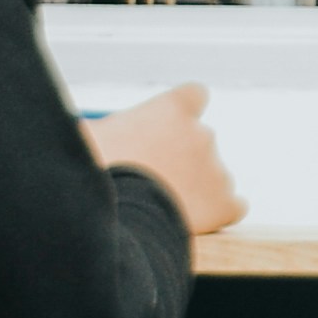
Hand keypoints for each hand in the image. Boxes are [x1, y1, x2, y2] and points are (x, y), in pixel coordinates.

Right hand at [83, 81, 244, 235]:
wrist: (117, 219)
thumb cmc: (96, 174)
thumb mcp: (86, 139)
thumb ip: (103, 128)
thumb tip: (91, 130)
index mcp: (172, 110)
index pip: (194, 96)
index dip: (183, 113)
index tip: (169, 127)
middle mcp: (202, 134)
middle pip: (199, 140)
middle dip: (181, 157)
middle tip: (151, 178)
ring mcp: (216, 170)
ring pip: (212, 176)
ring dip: (195, 187)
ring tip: (160, 206)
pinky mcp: (224, 203)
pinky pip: (232, 205)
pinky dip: (217, 212)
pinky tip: (195, 221)